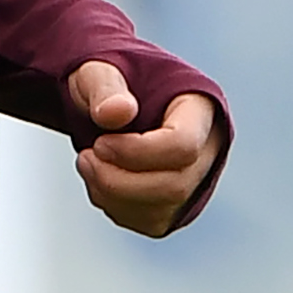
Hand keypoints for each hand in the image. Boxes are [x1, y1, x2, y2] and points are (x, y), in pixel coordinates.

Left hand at [69, 61, 220, 236]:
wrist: (106, 99)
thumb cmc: (105, 81)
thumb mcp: (96, 70)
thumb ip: (104, 86)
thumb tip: (116, 113)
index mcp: (199, 105)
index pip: (184, 144)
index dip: (136, 152)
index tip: (99, 143)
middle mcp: (209, 146)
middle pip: (175, 185)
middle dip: (119, 180)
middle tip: (84, 158)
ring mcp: (197, 177)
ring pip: (164, 209)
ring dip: (113, 195)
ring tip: (87, 165)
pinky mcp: (178, 203)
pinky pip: (152, 222)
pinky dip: (117, 208)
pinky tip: (99, 182)